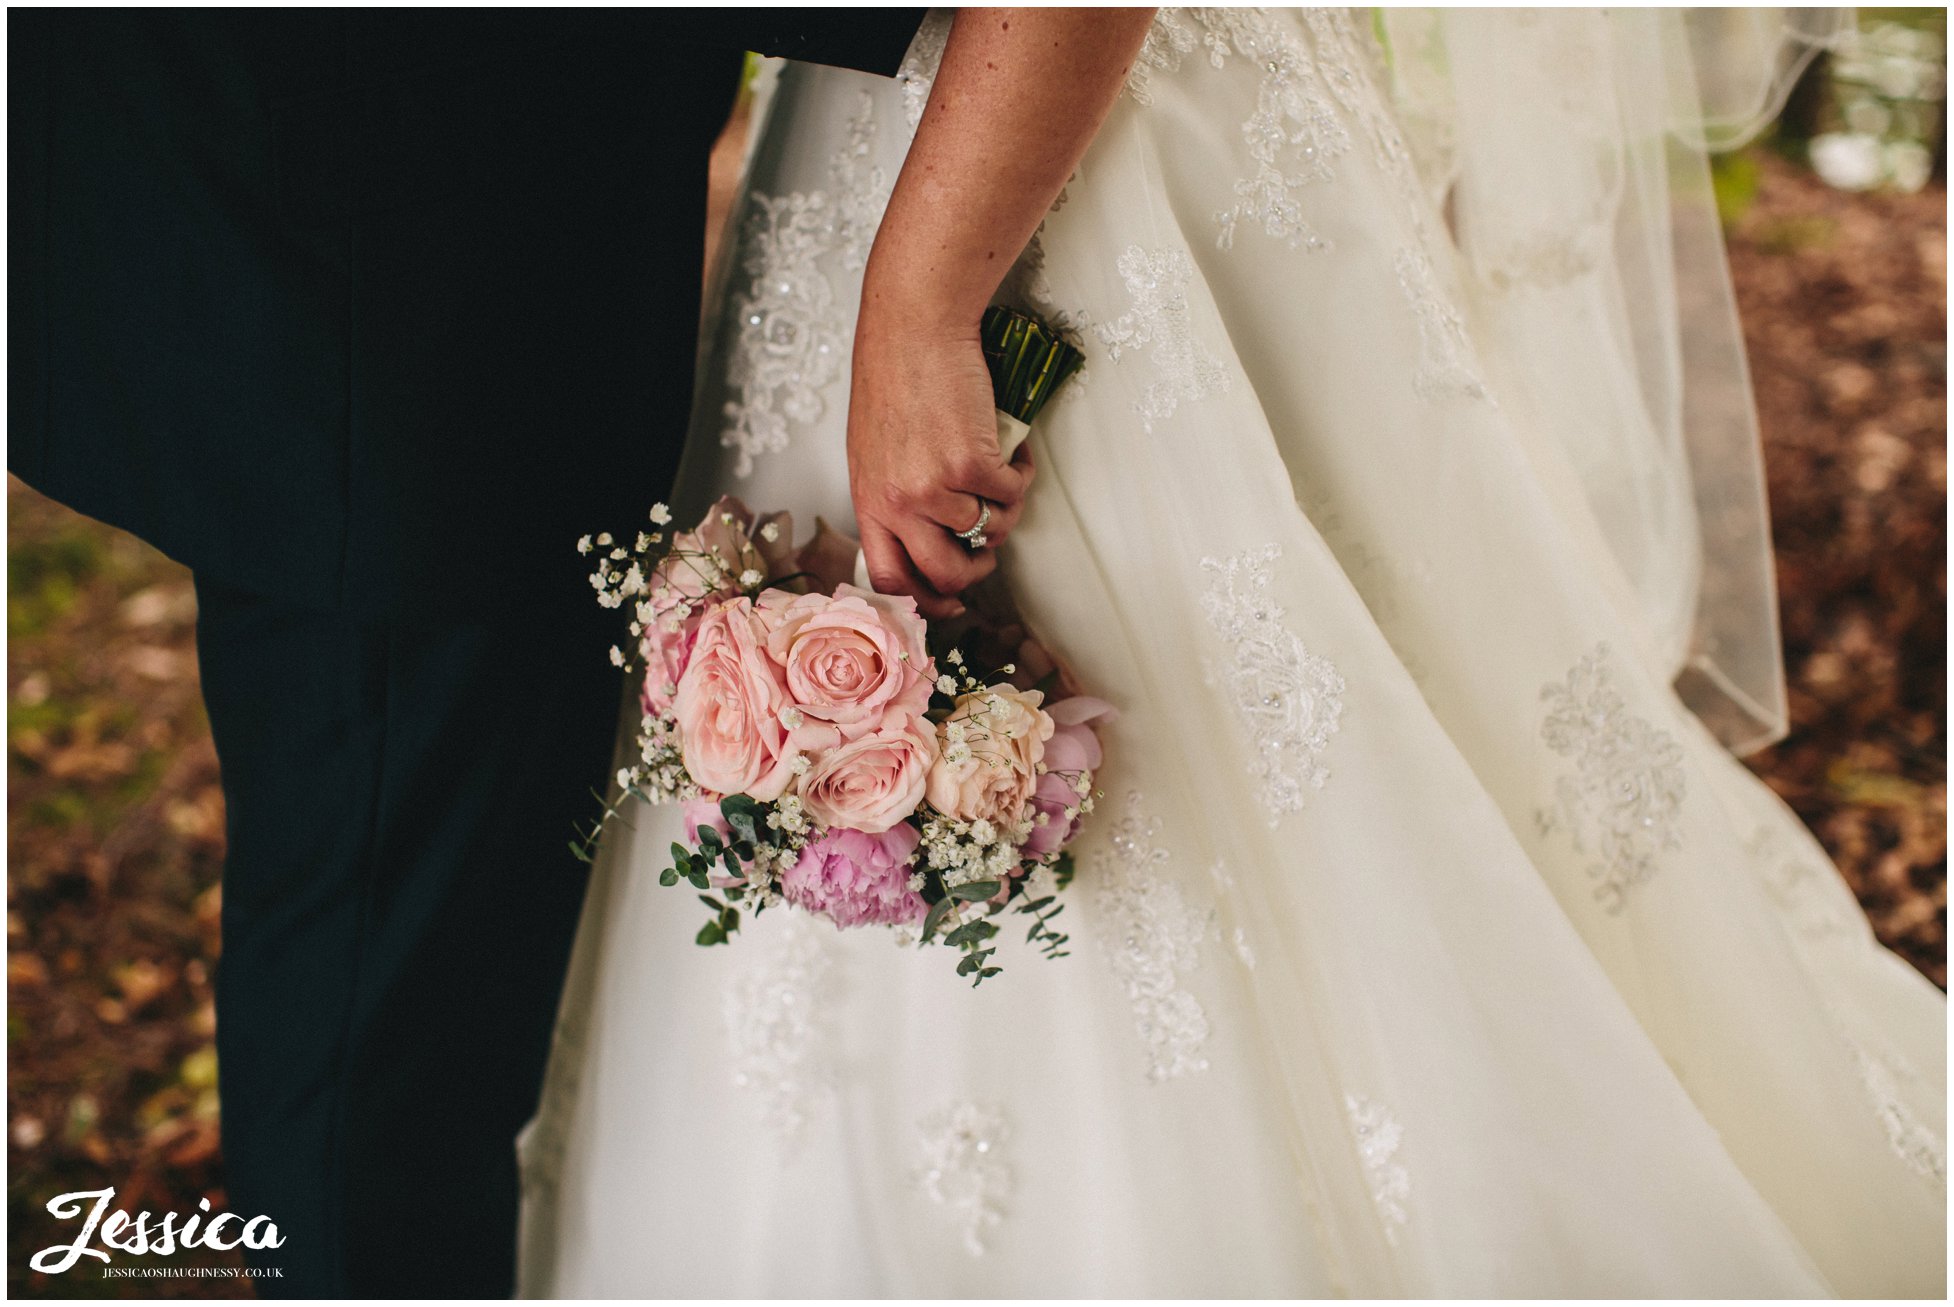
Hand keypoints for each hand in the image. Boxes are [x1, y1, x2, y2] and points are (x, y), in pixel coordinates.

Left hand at [847, 310, 1032, 618]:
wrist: (915, 327)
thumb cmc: (896, 377)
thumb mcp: (874, 449)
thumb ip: (894, 494)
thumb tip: (930, 532)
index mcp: (869, 501)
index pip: (891, 580)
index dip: (926, 603)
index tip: (952, 604)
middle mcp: (898, 503)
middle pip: (946, 574)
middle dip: (978, 568)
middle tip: (989, 545)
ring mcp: (934, 487)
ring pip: (988, 532)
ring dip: (1005, 511)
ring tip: (1001, 477)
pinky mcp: (972, 463)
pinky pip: (1011, 494)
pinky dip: (1020, 476)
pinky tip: (1013, 451)